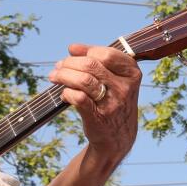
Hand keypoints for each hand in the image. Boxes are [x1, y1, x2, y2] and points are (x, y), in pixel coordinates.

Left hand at [48, 42, 140, 164]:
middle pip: (91, 65)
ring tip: (55, 77)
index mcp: (132, 73)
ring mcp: (112, 103)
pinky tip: (64, 94)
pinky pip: (78, 98)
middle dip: (69, 63)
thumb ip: (99, 62)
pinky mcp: (98, 117)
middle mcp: (124, 87)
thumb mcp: (117, 80)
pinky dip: (67, 93)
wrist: (118, 137)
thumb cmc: (113, 101)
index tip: (72, 52)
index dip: (85, 51)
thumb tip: (72, 48)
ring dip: (64, 75)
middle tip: (58, 66)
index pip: (106, 54)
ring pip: (83, 80)